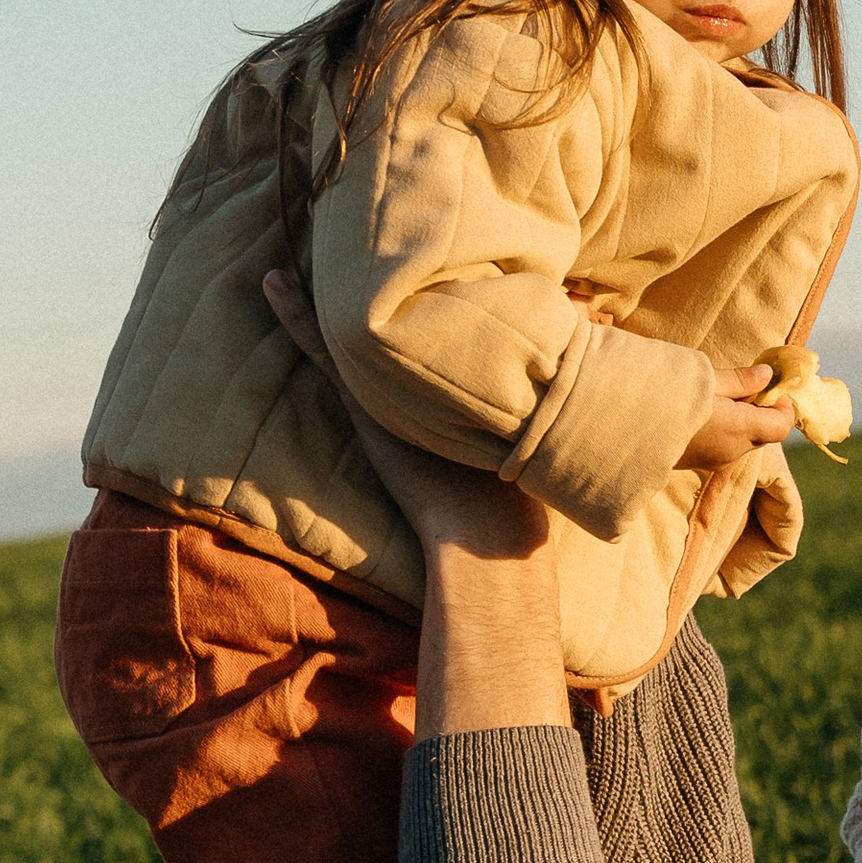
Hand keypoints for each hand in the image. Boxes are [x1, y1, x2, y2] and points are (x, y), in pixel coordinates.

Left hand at [263, 268, 562, 732]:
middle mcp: (452, 382)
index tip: (471, 270)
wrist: (490, 555)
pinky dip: (296, 316)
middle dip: (416, 267)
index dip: (476, 301)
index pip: (482, 335)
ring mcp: (408, 391)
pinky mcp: (368, 404)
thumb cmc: (523, 547)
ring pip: (374, 319)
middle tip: (391, 223)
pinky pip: (324, 348)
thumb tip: (593, 639)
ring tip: (324, 237)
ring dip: (349, 280)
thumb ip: (562, 531)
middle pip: (431, 309)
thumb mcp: (549, 513)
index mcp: (493, 401)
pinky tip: (268, 283)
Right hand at [677, 364, 796, 468]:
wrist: (623, 425)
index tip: (772, 387)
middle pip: (764, 434)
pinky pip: (725, 446)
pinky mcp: (699, 462)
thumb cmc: (665, 396)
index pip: (781, 427)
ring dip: (742, 420)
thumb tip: (767, 376)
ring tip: (718, 396)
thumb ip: (740, 380)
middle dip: (761, 410)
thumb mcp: (705, 379)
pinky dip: (725, 429)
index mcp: (738, 429)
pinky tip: (704, 411)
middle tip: (743, 385)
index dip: (784, 407)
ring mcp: (714, 460)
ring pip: (744, 441)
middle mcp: (732, 451)